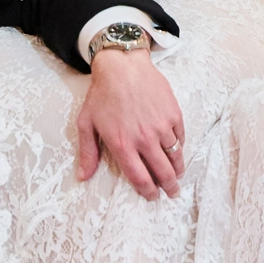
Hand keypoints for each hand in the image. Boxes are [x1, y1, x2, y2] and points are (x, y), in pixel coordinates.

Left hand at [76, 47, 184, 201]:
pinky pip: (180, 137)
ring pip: (175, 156)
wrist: (122, 66)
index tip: (152, 196)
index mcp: (123, 145)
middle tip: (172, 192)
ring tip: (178, 176)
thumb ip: (87, 152)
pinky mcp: (173, 114)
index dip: (148, 191)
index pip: (140, 178)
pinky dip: (180, 147)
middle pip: (162, 172)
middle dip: (168, 186)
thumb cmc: (102, 94)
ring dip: (178, 170)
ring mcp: (162, 126)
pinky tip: (177, 151)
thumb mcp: (86, 123)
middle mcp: (144, 139)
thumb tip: (83, 177)